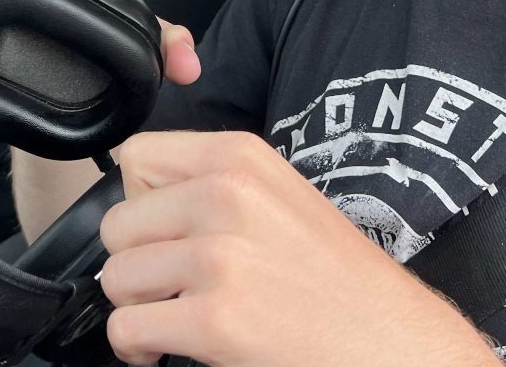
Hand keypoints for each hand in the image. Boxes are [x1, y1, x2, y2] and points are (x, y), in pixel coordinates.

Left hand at [98, 131, 498, 366]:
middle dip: (136, 262)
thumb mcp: (281, 198)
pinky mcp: (215, 319)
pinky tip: (167, 349)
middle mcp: (227, 196)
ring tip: (172, 319)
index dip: (141, 202)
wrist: (392, 339)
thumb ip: (216, 185)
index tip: (166, 233)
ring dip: (136, 308)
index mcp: (241, 158)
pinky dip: (136, 348)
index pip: (136, 157)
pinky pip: (126, 328)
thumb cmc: (339, 279)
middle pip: (117, 223)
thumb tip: (144, 198)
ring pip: (114, 277)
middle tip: (171, 287)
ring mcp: (220, 257)